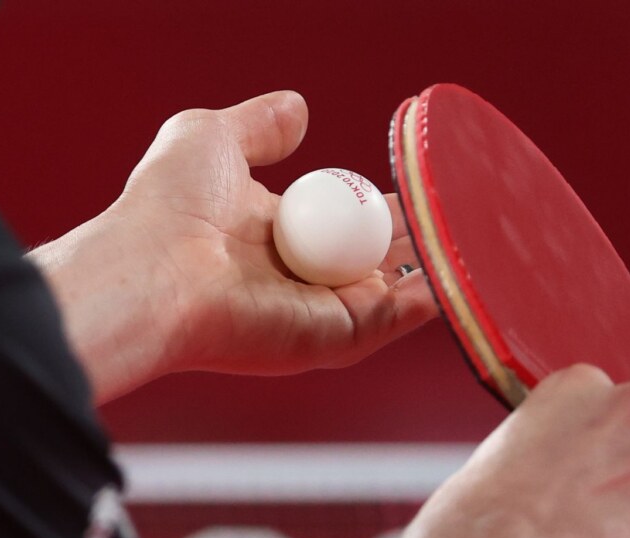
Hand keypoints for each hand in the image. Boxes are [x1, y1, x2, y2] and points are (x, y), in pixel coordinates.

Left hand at [32, 91, 435, 401]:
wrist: (155, 267)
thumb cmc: (169, 205)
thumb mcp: (212, 138)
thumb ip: (259, 123)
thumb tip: (297, 107)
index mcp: (273, 233)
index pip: (341, 218)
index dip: (378, 201)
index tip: (417, 180)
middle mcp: (297, 277)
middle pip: (375, 257)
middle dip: (418, 235)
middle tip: (457, 206)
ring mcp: (317, 312)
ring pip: (394, 289)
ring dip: (435, 263)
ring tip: (475, 233)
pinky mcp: (331, 339)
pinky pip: (394, 320)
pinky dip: (430, 298)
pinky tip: (456, 269)